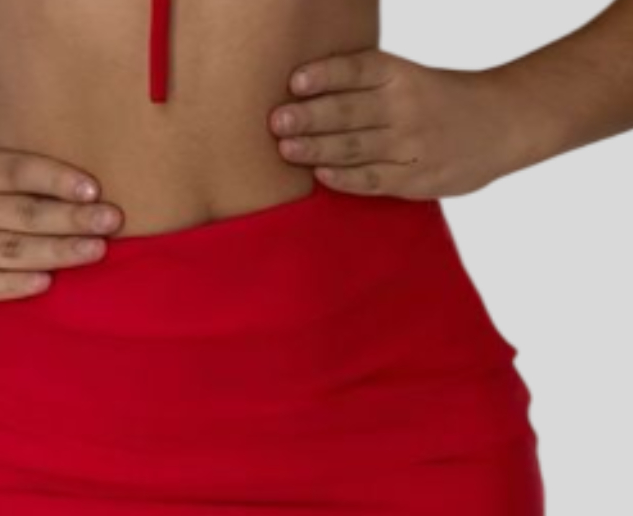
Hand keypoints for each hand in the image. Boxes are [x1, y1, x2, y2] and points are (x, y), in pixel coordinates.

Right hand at [0, 138, 124, 305]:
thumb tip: (16, 101)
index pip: (11, 169)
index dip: (53, 177)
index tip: (93, 187)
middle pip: (19, 213)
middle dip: (70, 218)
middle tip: (113, 221)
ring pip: (7, 251)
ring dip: (56, 252)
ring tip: (96, 251)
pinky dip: (15, 286)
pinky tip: (48, 284)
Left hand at [268, 48, 518, 199]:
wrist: (502, 124)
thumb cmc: (438, 100)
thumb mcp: (408, 78)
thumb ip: (364, 86)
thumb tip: (302, 95)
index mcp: (402, 74)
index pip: (359, 70)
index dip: (326, 75)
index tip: (295, 81)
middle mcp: (406, 106)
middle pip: (351, 111)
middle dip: (310, 116)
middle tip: (277, 120)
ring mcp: (411, 144)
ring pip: (357, 147)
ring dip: (317, 148)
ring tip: (286, 148)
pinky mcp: (414, 178)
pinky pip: (373, 179)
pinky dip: (345, 178)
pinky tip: (320, 175)